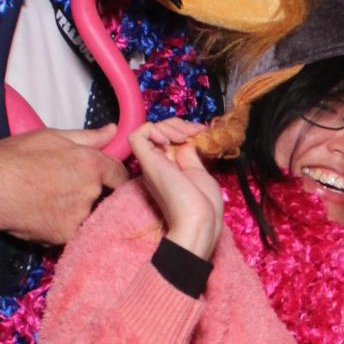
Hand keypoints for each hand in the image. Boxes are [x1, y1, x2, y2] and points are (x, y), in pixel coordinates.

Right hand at [0, 125, 127, 244]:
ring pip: (86, 213)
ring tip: (48, 199)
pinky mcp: (65, 234)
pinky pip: (72, 230)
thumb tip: (112, 131)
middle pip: (102, 194)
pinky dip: (61, 224)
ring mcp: (79, 215)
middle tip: (61, 186)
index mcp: (90, 164)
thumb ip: (87, 137)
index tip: (105, 178)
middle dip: (88, 191)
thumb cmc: (14, 158)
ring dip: (74, 209)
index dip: (113, 175)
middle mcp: (90, 191)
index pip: (118, 174)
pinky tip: (43, 214)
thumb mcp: (51, 137)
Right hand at [129, 118, 224, 258]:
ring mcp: (151, 163)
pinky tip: (170, 139)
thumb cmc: (204, 205)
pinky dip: (154, 129)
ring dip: (170, 125)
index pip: (168, 138)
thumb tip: (185, 140)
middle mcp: (157, 164)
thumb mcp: (199, 172)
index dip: (184, 129)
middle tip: (195, 132)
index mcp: (170, 168)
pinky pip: (138, 134)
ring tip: (185, 135)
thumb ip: (189, 155)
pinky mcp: (146, 162)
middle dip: (179, 124)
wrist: (199, 220)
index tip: (202, 131)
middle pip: (160, 131)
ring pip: (149, 129)